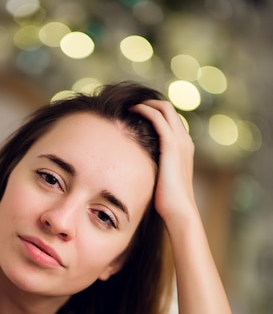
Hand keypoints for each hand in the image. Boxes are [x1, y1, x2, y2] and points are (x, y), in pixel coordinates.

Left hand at [130, 100, 195, 224]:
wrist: (179, 211)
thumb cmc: (167, 202)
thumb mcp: (160, 180)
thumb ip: (153, 169)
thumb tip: (136, 170)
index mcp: (184, 148)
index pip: (171, 120)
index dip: (154, 112)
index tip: (136, 113)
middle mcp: (185, 141)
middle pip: (169, 108)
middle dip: (149, 102)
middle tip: (130, 105)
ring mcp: (180, 142)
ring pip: (165, 109)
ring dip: (146, 103)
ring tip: (129, 106)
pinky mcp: (172, 146)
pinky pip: (158, 119)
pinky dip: (145, 111)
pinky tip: (131, 111)